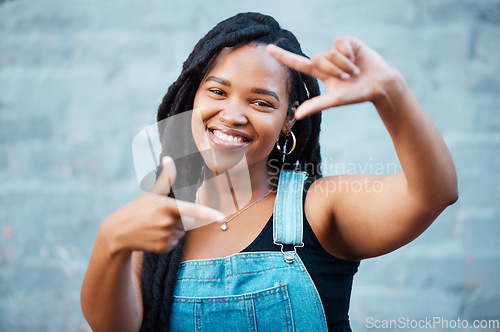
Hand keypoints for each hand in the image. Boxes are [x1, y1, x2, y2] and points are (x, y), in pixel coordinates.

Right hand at [100, 156, 225, 253]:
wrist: (118, 233)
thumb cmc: (137, 209)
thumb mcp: (152, 193)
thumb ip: (166, 177)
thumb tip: (169, 158)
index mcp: (167, 207)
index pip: (193, 210)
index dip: (209, 214)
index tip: (222, 218)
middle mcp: (169, 223)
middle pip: (188, 221)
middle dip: (179, 218)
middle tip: (159, 216)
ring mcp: (167, 237)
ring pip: (182, 232)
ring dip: (173, 229)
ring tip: (155, 226)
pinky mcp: (164, 248)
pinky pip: (175, 242)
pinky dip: (168, 239)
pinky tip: (154, 235)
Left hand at [267, 36, 399, 118]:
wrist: (380, 84)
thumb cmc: (357, 94)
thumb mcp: (335, 100)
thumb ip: (316, 105)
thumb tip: (297, 115)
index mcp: (320, 73)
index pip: (298, 63)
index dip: (284, 56)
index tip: (269, 49)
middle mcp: (326, 60)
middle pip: (317, 59)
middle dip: (333, 70)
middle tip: (348, 77)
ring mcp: (337, 50)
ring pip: (330, 53)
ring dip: (343, 64)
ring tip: (355, 71)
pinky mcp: (348, 42)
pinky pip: (340, 44)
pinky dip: (349, 53)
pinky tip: (357, 58)